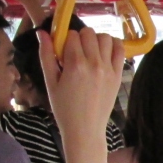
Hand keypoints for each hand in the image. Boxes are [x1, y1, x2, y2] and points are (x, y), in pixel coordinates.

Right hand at [36, 28, 123, 162]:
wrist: (85, 129)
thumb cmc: (64, 108)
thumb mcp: (50, 82)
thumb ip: (46, 56)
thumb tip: (42, 33)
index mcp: (75, 65)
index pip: (72, 35)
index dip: (65, 40)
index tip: (63, 51)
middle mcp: (94, 64)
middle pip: (89, 33)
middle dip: (80, 38)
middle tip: (76, 52)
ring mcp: (108, 69)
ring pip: (105, 38)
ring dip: (96, 40)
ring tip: (90, 52)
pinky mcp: (118, 75)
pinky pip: (120, 49)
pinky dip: (113, 45)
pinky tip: (104, 52)